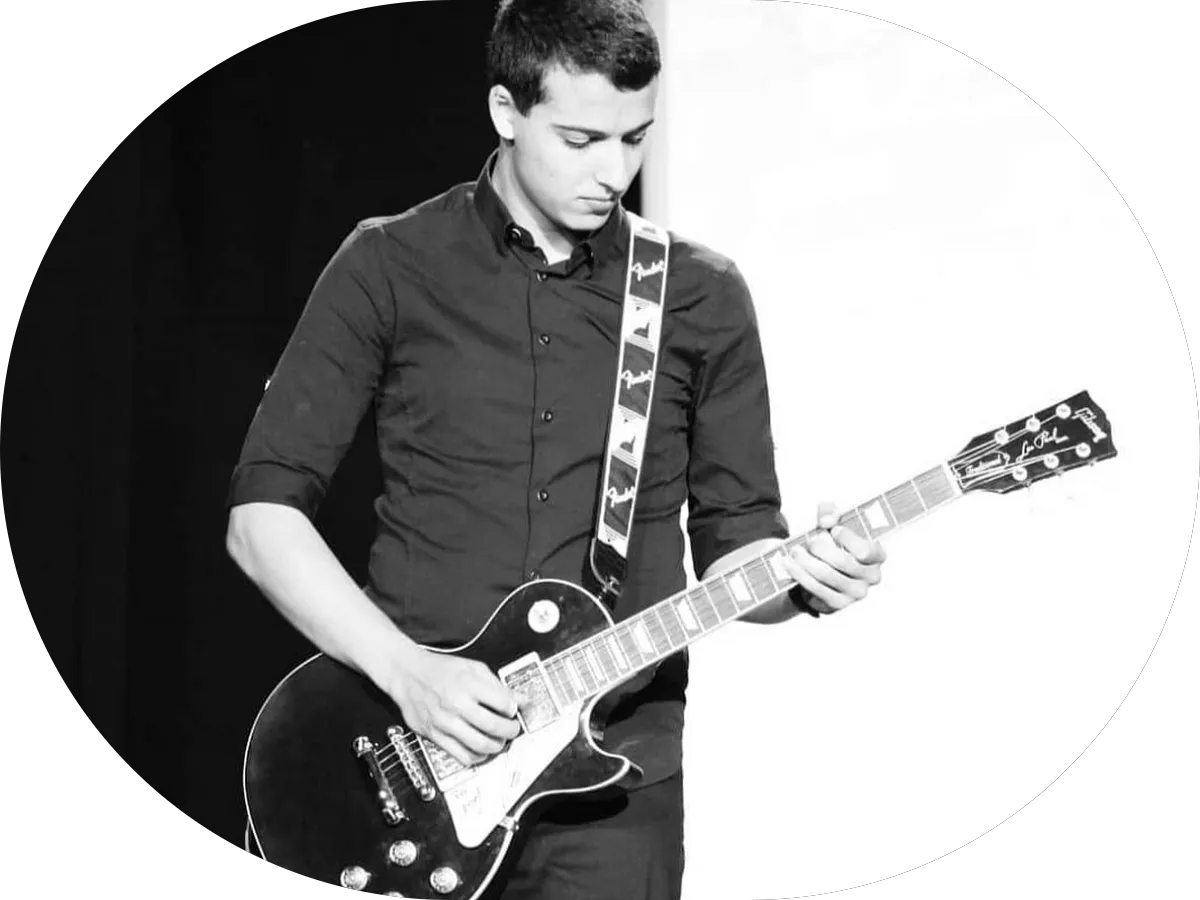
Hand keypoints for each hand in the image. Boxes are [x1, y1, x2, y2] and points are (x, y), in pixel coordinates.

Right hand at [386, 647, 520, 766]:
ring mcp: (445, 722)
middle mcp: (456, 704)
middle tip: (513, 729)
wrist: (407, 674)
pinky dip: (477, 757)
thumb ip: (497, 685)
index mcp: (468, 684)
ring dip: (497, 746)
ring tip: (500, 740)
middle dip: (511, 730)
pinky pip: (461, 755)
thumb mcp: (473, 668)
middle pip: (495, 726)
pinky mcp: (435, 735)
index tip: (515, 710)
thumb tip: (520, 700)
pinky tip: (482, 750)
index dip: (515, 709)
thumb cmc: (440, 670)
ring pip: (480, 744)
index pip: (503, 703)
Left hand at [784, 501, 885, 613]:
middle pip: (843, 562)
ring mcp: (856, 593)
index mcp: (877, 555)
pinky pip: (817, 589)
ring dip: (806, 561)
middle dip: (820, 549)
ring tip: (794, 551)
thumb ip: (830, 512)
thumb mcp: (832, 522)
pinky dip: (801, 575)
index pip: (866, 550)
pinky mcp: (838, 604)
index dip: (848, 539)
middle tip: (808, 540)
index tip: (833, 530)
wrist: (820, 570)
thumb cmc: (832, 543)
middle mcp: (872, 577)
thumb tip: (826, 520)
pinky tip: (790, 565)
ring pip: (827, 575)